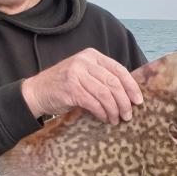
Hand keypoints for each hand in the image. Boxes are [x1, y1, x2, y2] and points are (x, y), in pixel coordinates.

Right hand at [21, 48, 143, 124]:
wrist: (37, 92)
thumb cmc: (65, 85)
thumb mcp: (85, 74)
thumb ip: (102, 78)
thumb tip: (128, 94)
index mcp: (92, 55)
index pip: (118, 70)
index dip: (131, 86)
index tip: (138, 100)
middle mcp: (84, 61)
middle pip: (113, 83)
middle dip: (124, 101)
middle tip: (128, 115)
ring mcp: (76, 73)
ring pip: (105, 94)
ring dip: (114, 110)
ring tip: (116, 120)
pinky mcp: (71, 88)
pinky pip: (93, 103)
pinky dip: (102, 113)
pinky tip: (105, 118)